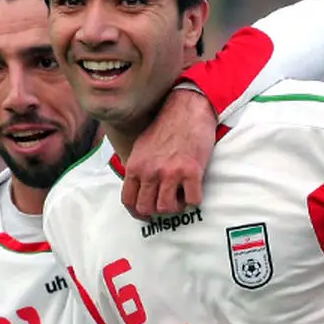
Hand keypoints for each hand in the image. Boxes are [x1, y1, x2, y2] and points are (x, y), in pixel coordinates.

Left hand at [122, 88, 216, 218]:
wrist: (187, 110)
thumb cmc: (166, 126)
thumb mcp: (141, 147)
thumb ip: (138, 168)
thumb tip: (138, 189)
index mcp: (135, 165)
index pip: (128, 200)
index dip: (137, 212)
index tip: (147, 214)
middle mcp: (150, 171)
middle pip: (147, 208)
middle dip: (157, 210)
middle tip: (168, 202)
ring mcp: (171, 173)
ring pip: (167, 209)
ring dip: (176, 207)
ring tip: (181, 195)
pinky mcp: (192, 172)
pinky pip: (192, 201)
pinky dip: (194, 199)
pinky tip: (194, 189)